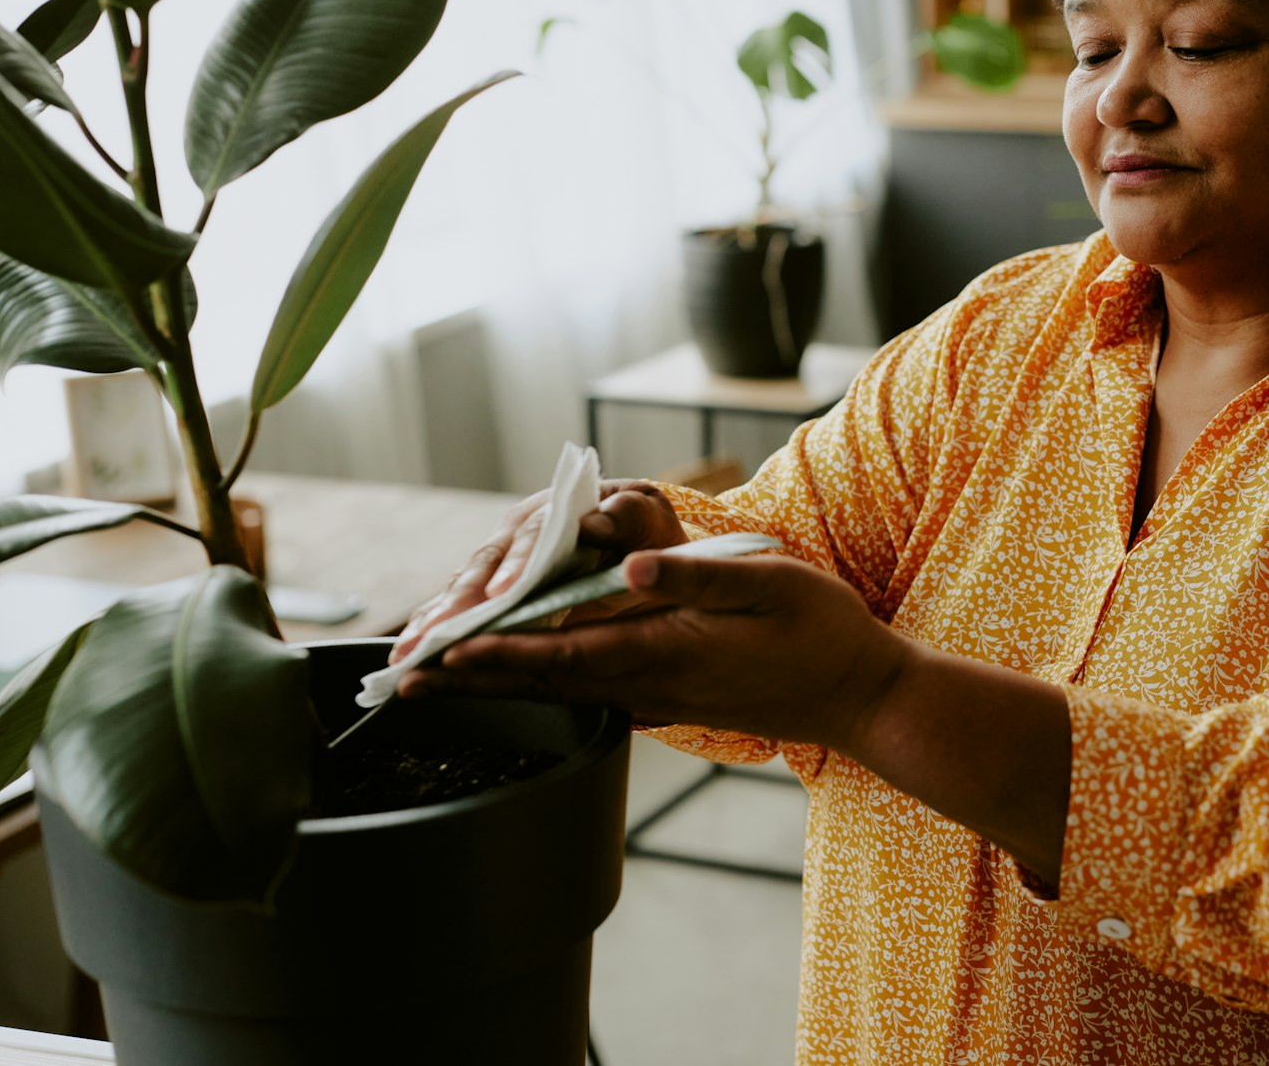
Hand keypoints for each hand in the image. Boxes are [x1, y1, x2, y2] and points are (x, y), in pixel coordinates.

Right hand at [389, 480, 687, 662]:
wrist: (642, 551)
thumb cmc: (641, 532)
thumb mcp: (646, 518)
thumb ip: (627, 516)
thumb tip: (595, 522)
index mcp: (554, 510)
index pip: (534, 535)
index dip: (517, 564)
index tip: (505, 594)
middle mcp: (517, 535)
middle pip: (484, 565)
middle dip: (459, 602)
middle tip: (439, 634)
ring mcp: (501, 566)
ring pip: (463, 591)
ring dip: (434, 623)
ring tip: (411, 652)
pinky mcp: (492, 595)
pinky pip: (459, 614)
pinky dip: (434, 634)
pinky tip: (411, 658)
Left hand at [397, 551, 912, 753]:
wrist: (860, 697)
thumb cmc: (821, 632)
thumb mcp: (769, 585)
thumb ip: (696, 577)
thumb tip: (630, 565)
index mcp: (668, 651)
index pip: (563, 654)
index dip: (497, 654)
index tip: (442, 654)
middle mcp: (653, 685)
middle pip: (545, 683)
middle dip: (472, 680)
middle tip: (407, 681)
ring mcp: (661, 700)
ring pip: (563, 693)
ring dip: (500, 687)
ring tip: (445, 682)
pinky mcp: (672, 702)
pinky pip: (592, 696)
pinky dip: (545, 688)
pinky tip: (528, 682)